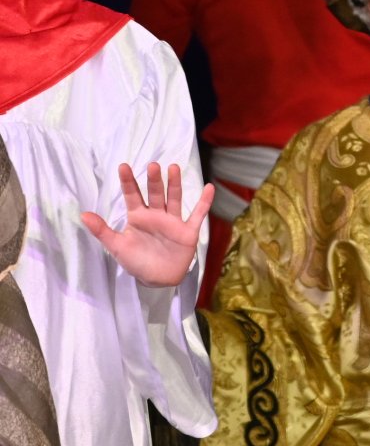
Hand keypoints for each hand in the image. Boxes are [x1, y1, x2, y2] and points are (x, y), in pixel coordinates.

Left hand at [83, 163, 211, 288]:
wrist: (158, 279)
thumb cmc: (136, 261)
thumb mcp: (116, 247)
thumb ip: (102, 230)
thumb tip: (83, 214)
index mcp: (138, 217)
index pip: (132, 195)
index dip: (128, 182)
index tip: (123, 166)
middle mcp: (156, 215)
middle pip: (155, 194)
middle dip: (153, 180)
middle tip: (152, 166)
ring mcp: (173, 222)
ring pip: (174, 199)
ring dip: (174, 184)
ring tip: (173, 168)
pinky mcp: (187, 231)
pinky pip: (197, 215)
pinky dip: (204, 202)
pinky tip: (210, 188)